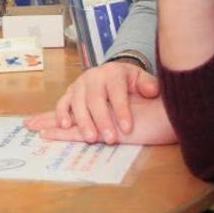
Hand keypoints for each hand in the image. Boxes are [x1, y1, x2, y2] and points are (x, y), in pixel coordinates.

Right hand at [23, 61, 158, 143]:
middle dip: (102, 120)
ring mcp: (79, 84)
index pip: (117, 92)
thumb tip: (152, 90)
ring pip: (77, 102)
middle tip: (110, 139)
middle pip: (95, 98)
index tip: (128, 128)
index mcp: (113, 72)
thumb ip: (148, 85)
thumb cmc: (129, 81)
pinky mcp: (70, 92)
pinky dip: (61, 113)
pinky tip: (65, 126)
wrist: (113, 74)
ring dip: (83, 121)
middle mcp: (94, 76)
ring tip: (91, 138)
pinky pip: (62, 102)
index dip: (122, 110)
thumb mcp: (142, 79)